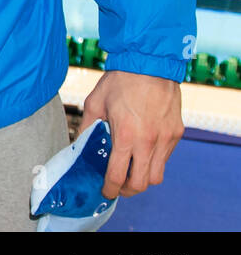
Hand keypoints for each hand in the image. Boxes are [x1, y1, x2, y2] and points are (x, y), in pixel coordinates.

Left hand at [80, 70, 183, 198]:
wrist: (149, 63)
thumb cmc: (119, 81)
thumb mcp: (95, 103)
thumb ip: (87, 128)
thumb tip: (77, 146)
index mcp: (126, 135)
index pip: (119, 175)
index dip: (110, 189)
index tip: (105, 191)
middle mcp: (149, 141)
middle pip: (142, 183)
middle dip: (128, 190)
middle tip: (118, 186)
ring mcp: (166, 138)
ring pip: (157, 175)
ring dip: (143, 178)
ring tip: (131, 171)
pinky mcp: (176, 133)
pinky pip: (166, 158)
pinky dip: (154, 162)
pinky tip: (142, 152)